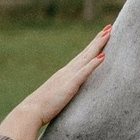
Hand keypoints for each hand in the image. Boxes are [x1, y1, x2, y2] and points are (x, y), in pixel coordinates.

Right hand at [0, 25, 109, 139]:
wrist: (30, 111)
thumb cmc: (41, 108)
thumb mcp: (56, 96)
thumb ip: (63, 92)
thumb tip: (66, 94)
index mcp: (64, 74)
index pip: (82, 57)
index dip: (92, 46)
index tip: (101, 36)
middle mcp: (67, 72)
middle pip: (86, 53)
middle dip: (98, 40)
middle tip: (109, 27)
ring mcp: (68, 77)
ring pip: (86, 58)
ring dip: (98, 45)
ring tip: (108, 34)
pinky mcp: (69, 86)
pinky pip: (84, 73)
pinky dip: (93, 64)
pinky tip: (103, 56)